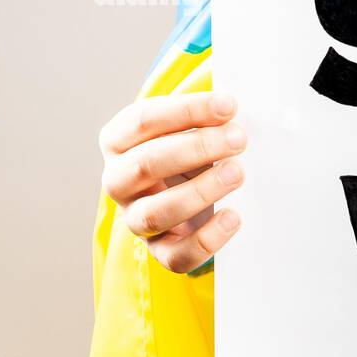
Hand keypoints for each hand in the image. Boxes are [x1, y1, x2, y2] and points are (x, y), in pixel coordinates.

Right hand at [99, 92, 245, 271]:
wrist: (187, 194)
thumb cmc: (189, 152)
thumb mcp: (190, 127)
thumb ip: (206, 114)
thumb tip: (233, 101)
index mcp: (118, 141)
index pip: (143, 121)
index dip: (188, 110)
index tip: (229, 105)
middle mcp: (118, 181)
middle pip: (146, 164)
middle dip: (197, 148)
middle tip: (239, 139)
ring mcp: (135, 218)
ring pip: (156, 213)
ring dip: (201, 191)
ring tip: (238, 173)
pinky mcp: (160, 251)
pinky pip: (177, 255)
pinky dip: (208, 239)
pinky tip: (234, 217)